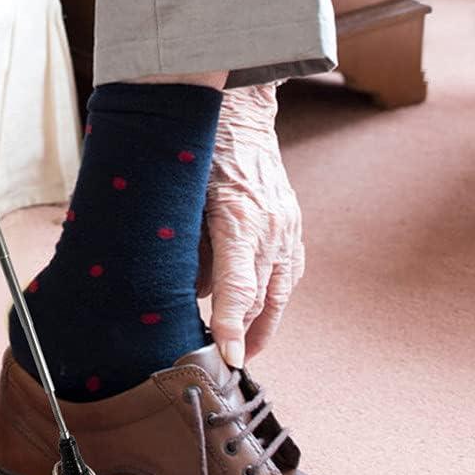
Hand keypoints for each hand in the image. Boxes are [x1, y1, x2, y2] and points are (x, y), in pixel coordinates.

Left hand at [195, 81, 304, 369]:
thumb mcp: (181, 193)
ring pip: (280, 291)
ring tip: (245, 348)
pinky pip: (288, 271)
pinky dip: (273, 295)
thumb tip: (183, 286)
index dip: (230, 325)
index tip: (229, 357)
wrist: (239, 112)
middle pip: (262, 298)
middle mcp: (271, 227)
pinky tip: (259, 311)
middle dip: (246, 334)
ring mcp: (288, 226)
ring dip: (263, 322)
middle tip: (228, 362)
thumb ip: (183, 241)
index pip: (238, 287)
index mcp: (238, 218)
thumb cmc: (200, 150)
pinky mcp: (293, 224)